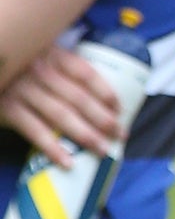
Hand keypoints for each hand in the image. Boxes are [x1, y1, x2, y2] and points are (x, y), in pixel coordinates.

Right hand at [0, 47, 123, 166]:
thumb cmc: (23, 70)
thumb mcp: (44, 60)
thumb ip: (67, 71)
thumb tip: (105, 100)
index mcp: (53, 56)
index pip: (86, 74)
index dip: (106, 92)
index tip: (119, 110)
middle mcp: (38, 70)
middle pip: (78, 98)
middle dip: (103, 119)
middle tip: (121, 135)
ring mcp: (22, 90)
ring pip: (61, 116)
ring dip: (85, 135)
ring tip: (102, 150)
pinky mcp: (8, 109)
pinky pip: (35, 131)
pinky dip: (53, 148)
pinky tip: (68, 162)